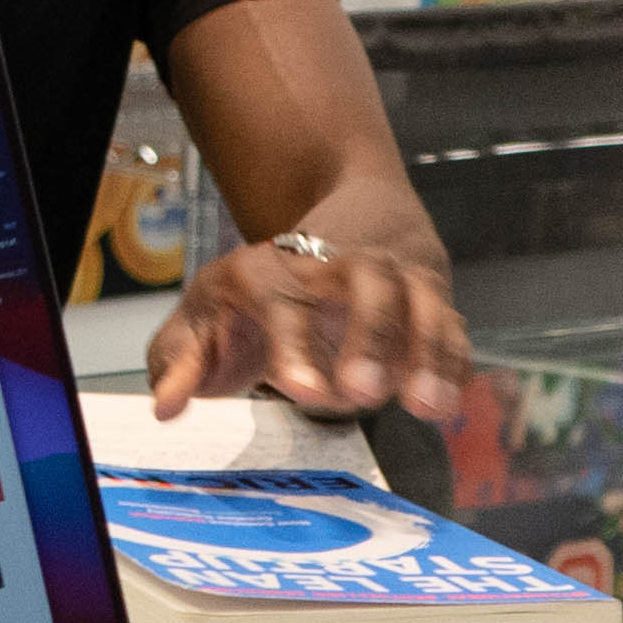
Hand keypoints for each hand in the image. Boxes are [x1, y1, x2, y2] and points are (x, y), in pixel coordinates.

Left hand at [146, 232, 469, 421]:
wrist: (347, 216)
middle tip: (363, 392)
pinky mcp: (433, 298)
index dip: (294, 346)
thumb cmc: (264, 288)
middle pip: (365, 289)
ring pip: (420, 302)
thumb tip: (166, 406)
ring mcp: (395, 278)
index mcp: (277, 272)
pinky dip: (456, 362)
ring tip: (427, 406)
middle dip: (368, 339)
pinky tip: (452, 401)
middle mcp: (343, 265)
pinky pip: (454, 327)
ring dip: (426, 352)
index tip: (301, 390)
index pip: (287, 302)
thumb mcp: (207, 312)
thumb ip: (182, 359)